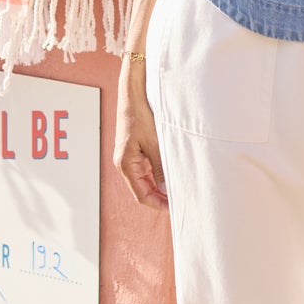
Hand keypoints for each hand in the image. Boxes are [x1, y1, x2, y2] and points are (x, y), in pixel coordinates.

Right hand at [115, 74, 168, 209]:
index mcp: (125, 164)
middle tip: (179, 202)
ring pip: (144, 181)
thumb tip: (165, 188)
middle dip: (160, 198)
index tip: (174, 208)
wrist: (133, 94)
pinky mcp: (133, 151)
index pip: (141, 195)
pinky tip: (169, 176)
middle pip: (142, 190)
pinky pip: (145, 170)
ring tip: (176, 191)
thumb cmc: (141, 115)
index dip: (158, 204)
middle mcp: (124, 163)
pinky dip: (156, 176)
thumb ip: (159, 167)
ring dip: (158, 187)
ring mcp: (128, 157)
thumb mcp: (155, 143)